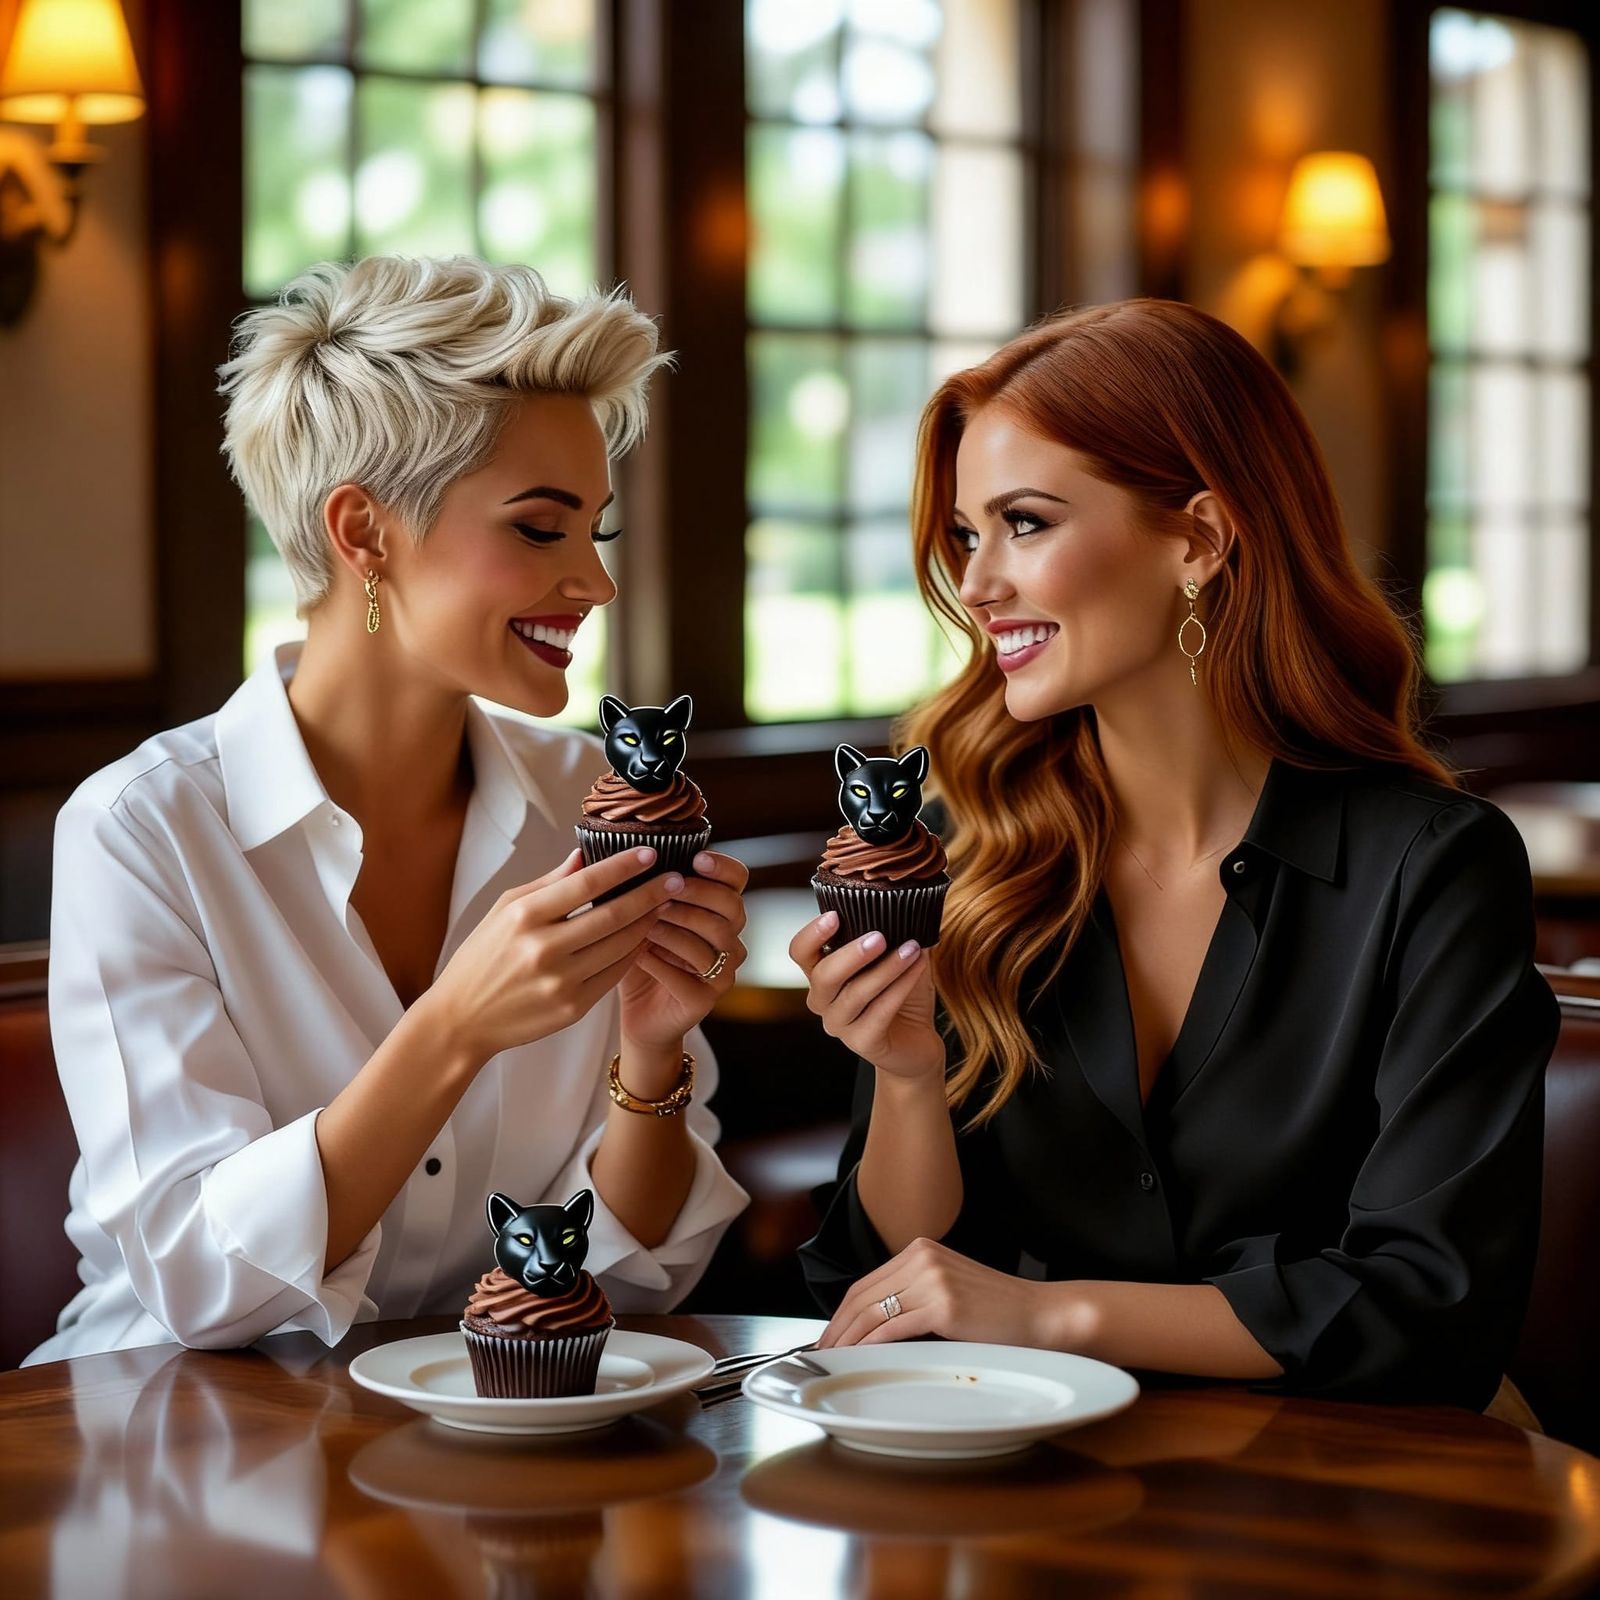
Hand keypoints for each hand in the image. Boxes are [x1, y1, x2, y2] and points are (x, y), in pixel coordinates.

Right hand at [427, 846, 682, 1062]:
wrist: (462, 1019)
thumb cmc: (483, 957)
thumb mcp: (504, 910)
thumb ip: (548, 883)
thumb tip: (584, 855)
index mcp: (524, 916)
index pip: (586, 883)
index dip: (623, 867)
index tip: (651, 854)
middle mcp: (543, 948)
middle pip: (613, 914)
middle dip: (650, 895)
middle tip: (676, 880)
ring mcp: (560, 981)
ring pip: (621, 945)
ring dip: (648, 923)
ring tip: (665, 906)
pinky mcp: (572, 1007)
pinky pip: (615, 974)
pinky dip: (633, 953)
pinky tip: (644, 937)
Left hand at [619, 850, 748, 1050]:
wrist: (636, 1011)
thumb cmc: (639, 954)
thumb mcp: (638, 915)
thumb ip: (640, 885)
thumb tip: (615, 851)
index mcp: (718, 911)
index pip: (738, 880)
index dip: (722, 867)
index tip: (695, 859)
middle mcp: (729, 938)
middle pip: (732, 908)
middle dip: (697, 895)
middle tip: (663, 893)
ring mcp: (722, 971)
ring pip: (712, 941)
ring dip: (676, 928)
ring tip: (644, 925)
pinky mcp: (706, 1000)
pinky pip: (690, 976)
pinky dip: (662, 963)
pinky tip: (638, 956)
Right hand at [789, 911, 942, 1079]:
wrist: (917, 1043)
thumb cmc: (901, 995)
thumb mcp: (894, 959)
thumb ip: (892, 933)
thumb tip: (908, 902)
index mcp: (822, 974)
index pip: (800, 952)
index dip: (812, 934)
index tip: (834, 915)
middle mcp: (823, 1001)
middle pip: (824, 975)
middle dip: (851, 954)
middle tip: (880, 937)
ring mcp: (840, 1025)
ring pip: (855, 994)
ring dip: (886, 968)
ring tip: (913, 948)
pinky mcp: (863, 1043)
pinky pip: (879, 1013)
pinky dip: (900, 987)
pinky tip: (918, 968)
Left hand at [819, 1236, 1061, 1348]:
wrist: (1040, 1314)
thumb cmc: (998, 1310)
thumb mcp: (949, 1288)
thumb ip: (915, 1294)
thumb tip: (874, 1325)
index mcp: (921, 1249)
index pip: (866, 1283)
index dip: (841, 1313)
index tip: (828, 1335)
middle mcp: (923, 1256)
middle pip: (863, 1295)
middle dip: (837, 1327)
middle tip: (821, 1352)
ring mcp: (932, 1278)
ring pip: (873, 1312)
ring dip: (848, 1339)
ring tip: (834, 1360)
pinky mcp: (943, 1304)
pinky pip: (893, 1327)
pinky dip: (870, 1344)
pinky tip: (860, 1357)